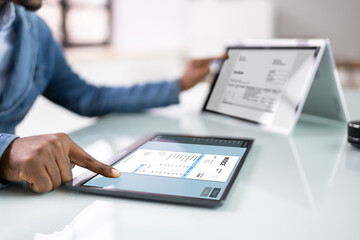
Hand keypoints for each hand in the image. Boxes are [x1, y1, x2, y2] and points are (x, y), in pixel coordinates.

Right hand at [0, 133, 119, 191]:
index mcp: (65, 141)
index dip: (102, 168)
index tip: (116, 174)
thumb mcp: (51, 150)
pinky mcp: (33, 163)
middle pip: (69, 177)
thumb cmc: (31, 153)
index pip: (87, 158)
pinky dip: (37, 187)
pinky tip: (30, 175)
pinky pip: (45, 187)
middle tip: (43, 170)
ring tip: (36, 171)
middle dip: (56, 179)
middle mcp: (56, 144)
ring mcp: (44, 152)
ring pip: (57, 184)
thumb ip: (67, 158)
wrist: (5, 152)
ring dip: (45, 183)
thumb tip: (76, 171)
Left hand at [180, 55, 227, 90]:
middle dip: (218, 61)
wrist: (182, 86)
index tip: (226, 55)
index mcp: (196, 61)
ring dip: (214, 68)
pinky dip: (211, 73)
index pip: (210, 58)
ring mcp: (198, 68)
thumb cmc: (188, 80)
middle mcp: (197, 63)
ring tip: (222, 65)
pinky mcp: (198, 73)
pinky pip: (207, 72)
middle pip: (210, 62)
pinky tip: (214, 75)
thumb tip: (216, 65)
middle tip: (226, 58)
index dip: (218, 57)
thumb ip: (208, 69)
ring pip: (209, 67)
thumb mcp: (199, 74)